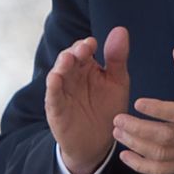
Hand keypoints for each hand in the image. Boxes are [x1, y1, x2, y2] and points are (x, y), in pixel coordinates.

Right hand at [46, 26, 129, 173]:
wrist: (98, 143)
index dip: (85, 45)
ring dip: (62, 65)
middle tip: (84, 49)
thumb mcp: (117, 82)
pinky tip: (55, 79)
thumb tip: (120, 30)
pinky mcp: (56, 109)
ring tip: (68, 59)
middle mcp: (72, 77)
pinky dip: (52, 87)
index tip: (93, 43)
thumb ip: (117, 58)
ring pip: (58, 74)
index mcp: (87, 68)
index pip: (82, 50)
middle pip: (69, 59)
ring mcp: (62, 92)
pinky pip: (52, 96)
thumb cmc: (107, 109)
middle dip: (74, 52)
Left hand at [111, 47, 173, 173]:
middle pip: (164, 137)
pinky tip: (126, 156)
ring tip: (118, 133)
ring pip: (160, 154)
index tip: (138, 103)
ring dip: (135, 145)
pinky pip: (162, 170)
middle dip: (137, 129)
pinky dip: (142, 166)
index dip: (157, 110)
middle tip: (117, 119)